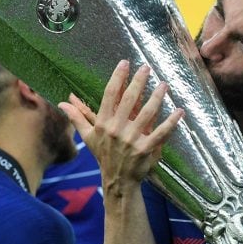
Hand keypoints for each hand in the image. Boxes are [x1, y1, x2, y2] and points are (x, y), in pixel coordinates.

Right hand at [59, 60, 182, 191]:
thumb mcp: (89, 136)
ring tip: (164, 84)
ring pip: (147, 113)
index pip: (109, 95)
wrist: (118, 180)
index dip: (117, 78)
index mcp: (103, 123)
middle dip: (138, 82)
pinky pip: (161, 132)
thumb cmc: (104, 155)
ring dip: (157, 97)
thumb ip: (77, 117)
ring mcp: (132, 140)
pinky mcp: (145, 149)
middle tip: (146, 67)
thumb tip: (62, 103)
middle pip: (129, 100)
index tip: (125, 63)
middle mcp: (116, 129)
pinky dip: (171, 122)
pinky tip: (179, 111)